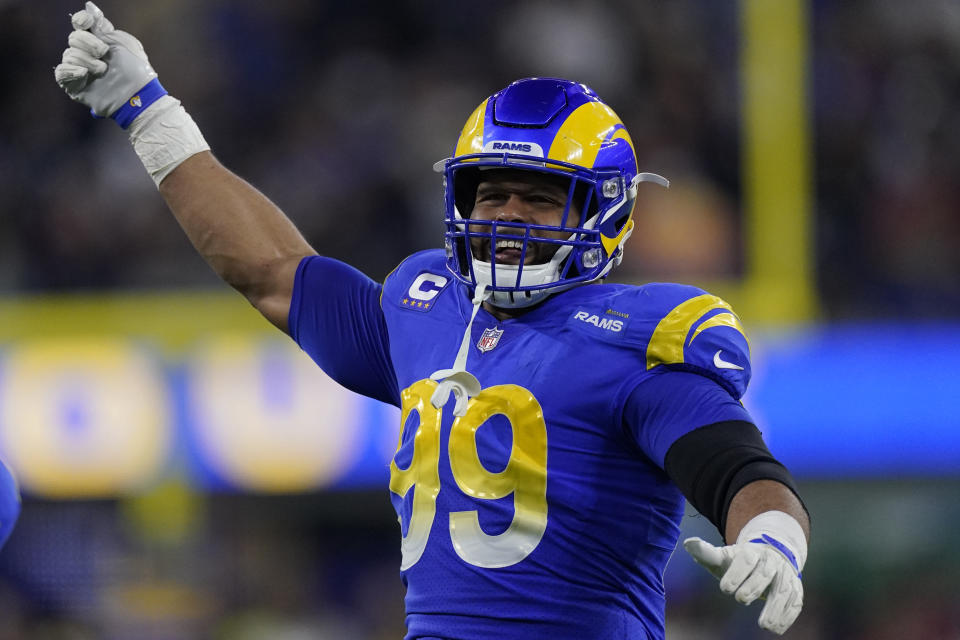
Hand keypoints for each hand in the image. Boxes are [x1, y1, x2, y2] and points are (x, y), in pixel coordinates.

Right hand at [54, 2, 157, 118]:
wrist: (138, 94)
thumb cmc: (136, 69)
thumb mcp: (122, 42)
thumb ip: (102, 27)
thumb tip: (89, 7)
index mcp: (99, 41)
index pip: (80, 25)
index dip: (81, 21)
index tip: (87, 23)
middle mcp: (88, 54)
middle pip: (73, 38)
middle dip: (88, 43)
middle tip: (104, 53)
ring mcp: (81, 70)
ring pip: (69, 54)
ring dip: (87, 61)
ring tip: (103, 70)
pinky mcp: (76, 86)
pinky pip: (61, 72)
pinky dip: (71, 70)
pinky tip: (84, 73)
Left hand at [684, 536, 802, 634]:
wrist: (769, 557)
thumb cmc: (738, 561)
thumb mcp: (722, 556)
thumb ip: (706, 552)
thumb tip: (689, 542)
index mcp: (751, 551)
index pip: (746, 559)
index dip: (736, 573)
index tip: (724, 588)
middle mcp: (771, 562)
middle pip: (765, 572)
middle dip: (754, 586)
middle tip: (740, 599)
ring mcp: (786, 575)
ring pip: (784, 589)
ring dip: (776, 607)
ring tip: (764, 625)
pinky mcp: (796, 590)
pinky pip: (795, 602)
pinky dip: (787, 615)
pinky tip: (776, 628)